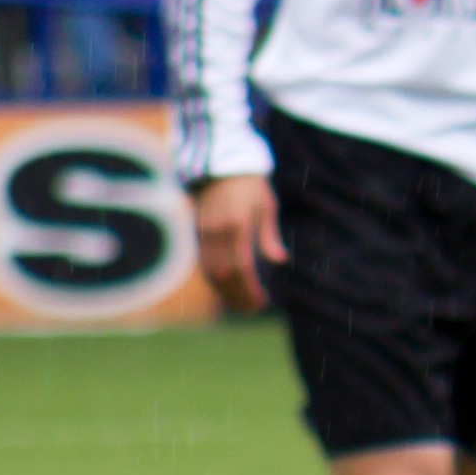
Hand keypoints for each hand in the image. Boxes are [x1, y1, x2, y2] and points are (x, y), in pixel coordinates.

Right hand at [188, 173, 282, 312]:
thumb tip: (279, 260)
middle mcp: (216, 231)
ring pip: (211, 270)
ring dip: (225, 291)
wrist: (219, 164)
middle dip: (238, 295)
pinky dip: (214, 278)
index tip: (262, 302)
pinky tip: (226, 288)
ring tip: (240, 305)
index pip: (242, 266)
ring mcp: (203, 231)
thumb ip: (270, 234)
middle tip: (252, 310)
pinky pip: (203, 261)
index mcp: (237, 224)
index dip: (250, 288)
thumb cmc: (250, 184)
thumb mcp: (266, 205)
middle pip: (224, 273)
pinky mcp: (196, 231)